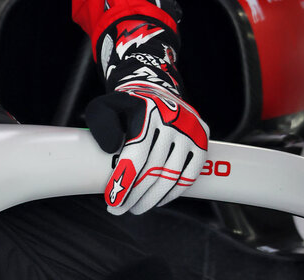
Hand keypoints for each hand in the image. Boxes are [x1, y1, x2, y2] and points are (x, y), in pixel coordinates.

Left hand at [86, 17, 207, 214]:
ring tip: (136, 207)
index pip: (136, 154)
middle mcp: (172, 118)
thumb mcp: (105, 107)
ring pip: (171, 176)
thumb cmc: (126, 108)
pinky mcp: (202, 140)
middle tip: (120, 209)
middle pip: (153, 169)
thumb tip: (111, 150)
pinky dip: (173, 192)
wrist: (156, 92)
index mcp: (147, 109)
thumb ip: (101, 125)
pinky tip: (159, 200)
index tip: (112, 202)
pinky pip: (189, 175)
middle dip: (134, 195)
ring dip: (152, 199)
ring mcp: (190, 130)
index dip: (124, 181)